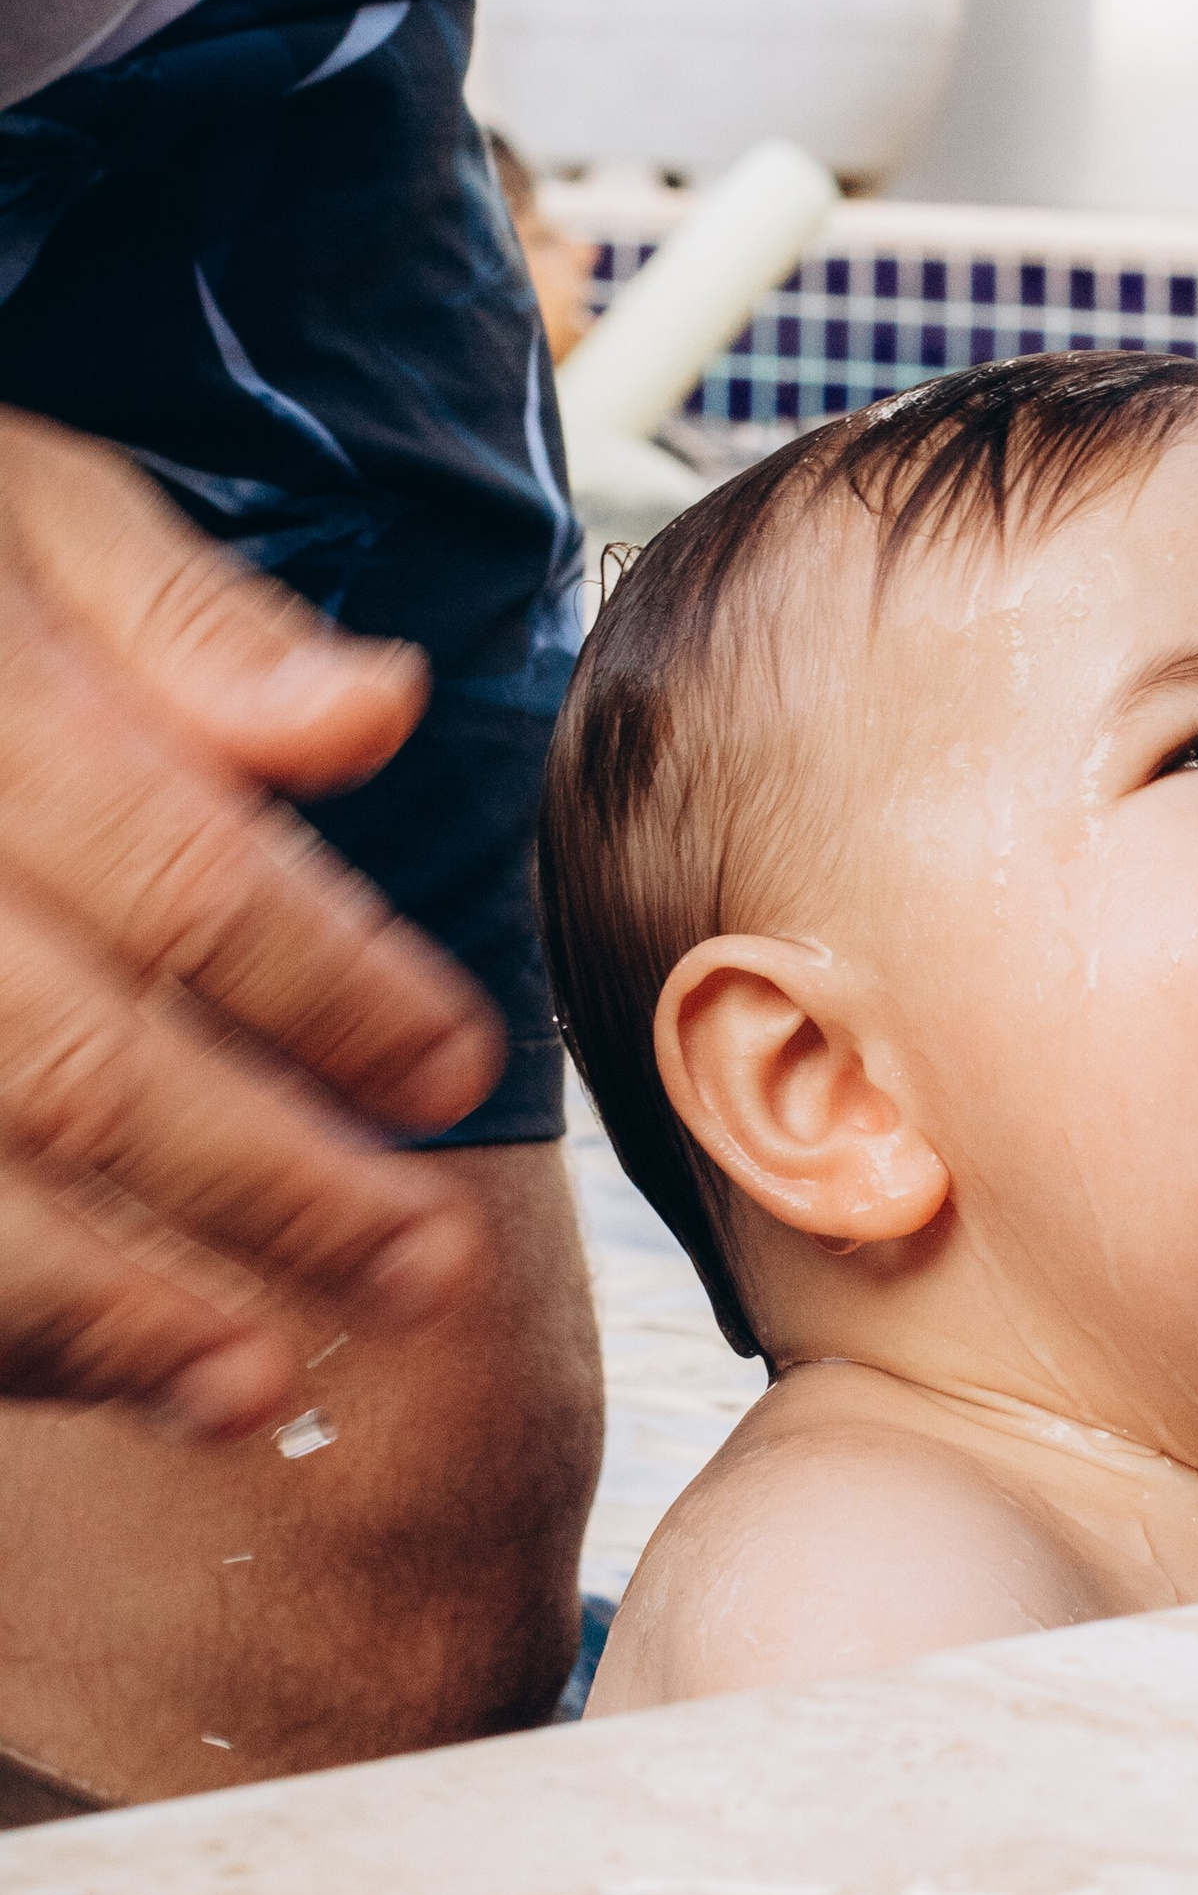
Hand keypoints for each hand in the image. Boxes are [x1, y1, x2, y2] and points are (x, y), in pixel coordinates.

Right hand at [0, 412, 502, 1434]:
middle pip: (74, 1063)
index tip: (456, 1070)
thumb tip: (378, 711)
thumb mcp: (20, 512)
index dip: (333, 990)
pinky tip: (95, 1365)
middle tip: (425, 1266)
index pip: (177, 873)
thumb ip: (192, 626)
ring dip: (105, 1311)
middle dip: (264, 1186)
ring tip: (256, 1382)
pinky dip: (3, 1323)